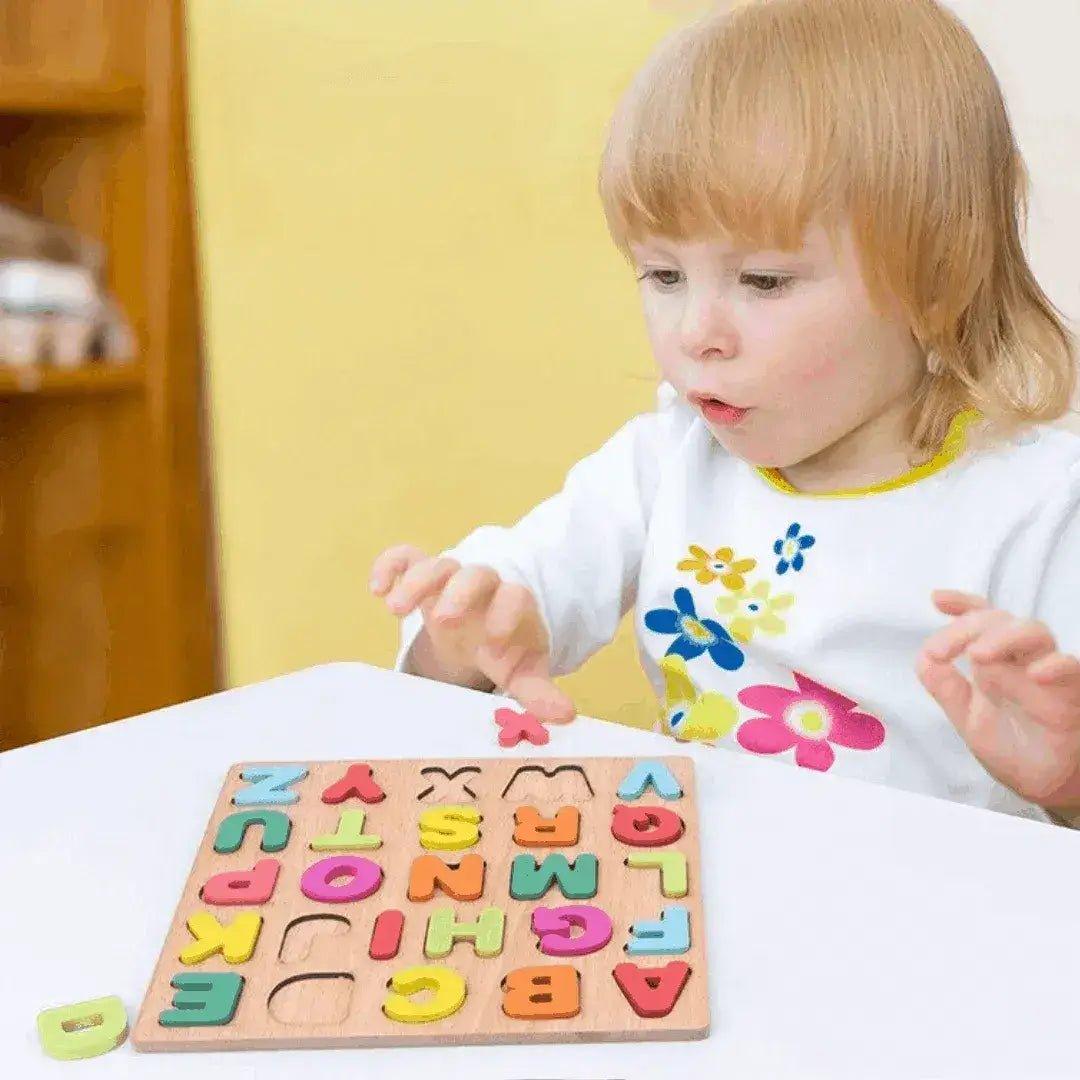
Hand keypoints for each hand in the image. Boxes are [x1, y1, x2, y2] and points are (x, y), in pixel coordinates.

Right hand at [370, 544, 575, 723]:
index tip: (493, 643)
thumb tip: (565, 716)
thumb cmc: (505, 652)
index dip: (505, 613)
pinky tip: (377, 588)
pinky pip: (406, 557)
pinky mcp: (423, 575)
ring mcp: (451, 579)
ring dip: (417, 581)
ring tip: (396, 608)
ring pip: (437, 564)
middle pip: (475, 574)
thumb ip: (538, 692)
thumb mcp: (522, 672)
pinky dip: (390, 564)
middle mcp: (483, 587)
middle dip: (460, 592)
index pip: (515, 596)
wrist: (482, 634)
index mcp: (513, 605)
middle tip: (443, 620)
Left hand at [916, 589, 1079, 813]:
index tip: (937, 599)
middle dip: (969, 627)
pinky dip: (1056, 666)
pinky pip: (1071, 670)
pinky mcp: (1073, 695)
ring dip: (1004, 638)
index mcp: (995, 661)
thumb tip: (923, 657)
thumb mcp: (967, 717)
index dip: (962, 604)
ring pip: (1035, 633)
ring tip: (979, 654)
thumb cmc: (1011, 747)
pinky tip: (1036, 672)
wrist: (1044, 785)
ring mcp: (1047, 674)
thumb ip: (945, 686)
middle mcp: (1021, 660)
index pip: (981, 620)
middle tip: (943, 651)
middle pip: (1001, 621)